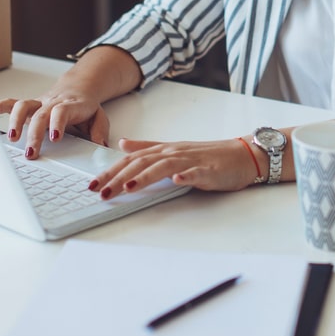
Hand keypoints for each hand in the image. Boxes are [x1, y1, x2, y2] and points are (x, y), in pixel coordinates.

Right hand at [0, 46, 141, 159]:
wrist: (79, 87)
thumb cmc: (86, 106)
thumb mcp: (99, 117)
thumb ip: (99, 130)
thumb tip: (99, 145)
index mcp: (71, 106)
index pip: (62, 111)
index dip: (57, 123)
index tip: (55, 138)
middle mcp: (52, 103)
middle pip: (40, 115)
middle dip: (34, 134)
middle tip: (32, 152)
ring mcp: (39, 104)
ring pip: (23, 106)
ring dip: (15, 121)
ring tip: (11, 138)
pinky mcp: (29, 105)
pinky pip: (11, 103)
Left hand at [94, 138, 261, 196]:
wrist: (241, 155)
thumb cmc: (208, 156)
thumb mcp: (174, 151)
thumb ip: (148, 147)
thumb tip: (123, 144)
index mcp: (165, 150)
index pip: (132, 159)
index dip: (111, 170)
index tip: (92, 183)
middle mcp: (174, 153)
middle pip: (143, 162)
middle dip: (120, 176)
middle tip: (102, 191)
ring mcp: (192, 161)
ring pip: (164, 166)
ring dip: (145, 176)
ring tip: (128, 188)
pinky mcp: (210, 170)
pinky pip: (197, 172)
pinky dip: (186, 175)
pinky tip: (177, 180)